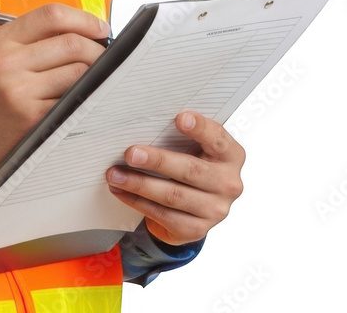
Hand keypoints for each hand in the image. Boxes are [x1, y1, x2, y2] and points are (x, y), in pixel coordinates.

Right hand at [0, 3, 109, 199]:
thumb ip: (34, 39)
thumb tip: (85, 30)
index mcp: (1, 40)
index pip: (51, 15)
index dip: (83, 19)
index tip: (99, 27)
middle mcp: (8, 62)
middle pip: (72, 43)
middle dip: (97, 49)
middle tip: (103, 57)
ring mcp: (20, 91)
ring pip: (79, 71)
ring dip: (96, 74)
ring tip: (93, 79)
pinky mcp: (34, 117)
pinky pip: (75, 99)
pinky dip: (86, 96)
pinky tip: (83, 98)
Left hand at [105, 111, 244, 246]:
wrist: (194, 207)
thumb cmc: (191, 163)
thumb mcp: (194, 147)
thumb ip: (181, 137)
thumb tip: (145, 124)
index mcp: (231, 156)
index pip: (218, 139)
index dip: (200, 128)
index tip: (179, 118)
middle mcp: (228, 184)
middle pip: (190, 170)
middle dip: (157, 161)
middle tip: (130, 153)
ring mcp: (215, 210)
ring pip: (173, 196)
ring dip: (139, 184)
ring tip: (115, 174)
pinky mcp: (196, 229)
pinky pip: (163, 215)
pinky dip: (138, 202)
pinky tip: (122, 191)